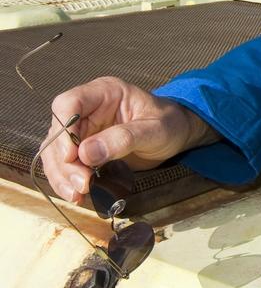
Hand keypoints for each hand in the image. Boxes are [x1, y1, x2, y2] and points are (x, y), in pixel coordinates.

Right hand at [41, 77, 214, 204]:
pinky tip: (76, 194)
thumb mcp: (154, 130)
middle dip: (64, 162)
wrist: (177, 135)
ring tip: (77, 194)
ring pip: (56, 151)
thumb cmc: (170, 124)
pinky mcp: (84, 149)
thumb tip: (86, 154)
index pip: (69, 103)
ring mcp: (84, 129)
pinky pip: (65, 164)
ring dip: (62, 175)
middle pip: (58, 133)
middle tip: (81, 184)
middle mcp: (88, 109)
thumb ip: (124, 138)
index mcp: (105, 93)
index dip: (63, 129)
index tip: (72, 156)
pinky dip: (67, 180)